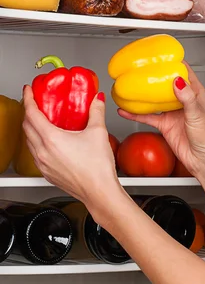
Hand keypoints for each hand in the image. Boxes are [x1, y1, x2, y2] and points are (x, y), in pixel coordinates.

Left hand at [22, 86, 122, 212]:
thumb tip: (96, 100)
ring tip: (41, 120)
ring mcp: (43, 164)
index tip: (28, 91)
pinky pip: (35, 153)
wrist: (99, 192)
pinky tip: (49, 141)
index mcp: (52, 139)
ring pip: (29, 141)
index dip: (28, 99)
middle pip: (26, 126)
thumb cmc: (97, 169)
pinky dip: (37, 142)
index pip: (32, 114)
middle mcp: (43, 152)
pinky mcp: (47, 173)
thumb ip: (96, 112)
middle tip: (35, 103)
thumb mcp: (98, 132)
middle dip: (28, 112)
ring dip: (31, 128)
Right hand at [118, 64, 204, 177]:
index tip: (163, 55)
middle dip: (155, 76)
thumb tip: (177, 81)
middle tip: (141, 68)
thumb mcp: (197, 115)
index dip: (175, 63)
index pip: (185, 73)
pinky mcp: (165, 125)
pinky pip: (148, 117)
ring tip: (130, 86)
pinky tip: (125, 110)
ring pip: (155, 100)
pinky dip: (136, 114)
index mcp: (196, 94)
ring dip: (144, 95)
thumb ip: (187, 98)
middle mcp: (184, 101)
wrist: (204, 161)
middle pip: (167, 84)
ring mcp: (173, 113)